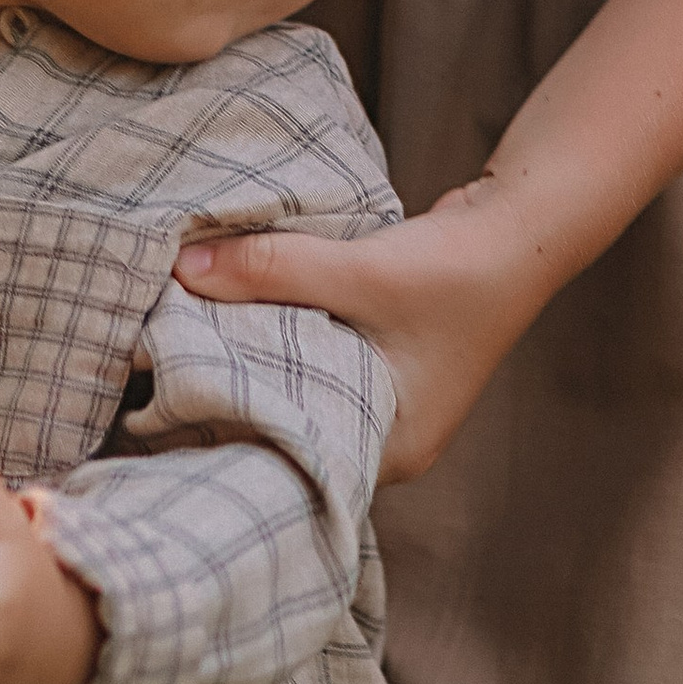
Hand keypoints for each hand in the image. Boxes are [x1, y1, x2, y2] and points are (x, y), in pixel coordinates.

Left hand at [176, 177, 550, 480]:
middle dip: (234, 390)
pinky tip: (233, 311)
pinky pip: (312, 355)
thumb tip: (184, 269)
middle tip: (162, 366)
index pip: (293, 458)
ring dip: (254, 354)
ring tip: (183, 336)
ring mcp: (385, 399)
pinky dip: (280, 333)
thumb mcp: (359, 272)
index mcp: (390, 450)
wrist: (521, 225)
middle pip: (291, 421)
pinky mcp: (378, 357)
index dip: (231, 431)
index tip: (169, 404)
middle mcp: (387, 438)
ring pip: (298, 382)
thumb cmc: (457, 270)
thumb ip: (273, 271)